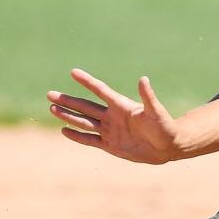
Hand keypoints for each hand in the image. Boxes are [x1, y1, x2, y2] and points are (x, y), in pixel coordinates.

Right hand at [47, 68, 179, 163]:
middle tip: (50, 94)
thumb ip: (148, 97)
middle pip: (85, 106)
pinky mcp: (110, 145)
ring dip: (68, 116)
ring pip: (84, 121)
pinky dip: (77, 136)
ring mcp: (110, 130)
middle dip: (68, 101)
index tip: (73, 72)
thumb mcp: (156, 112)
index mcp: (121, 106)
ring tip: (52, 108)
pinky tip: (64, 130)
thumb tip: (143, 79)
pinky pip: (90, 139)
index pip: (100, 90)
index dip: (87, 81)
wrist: (168, 146)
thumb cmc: (165, 127)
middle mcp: (112, 116)